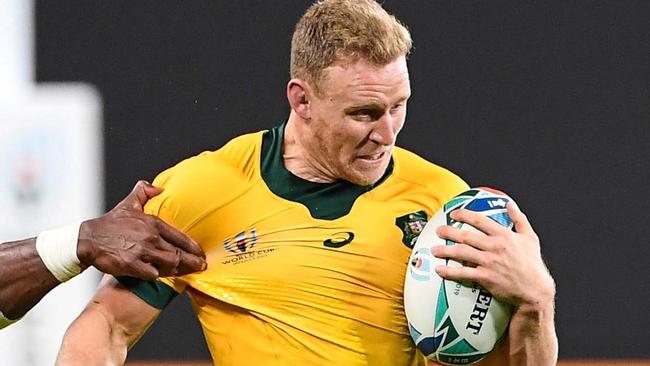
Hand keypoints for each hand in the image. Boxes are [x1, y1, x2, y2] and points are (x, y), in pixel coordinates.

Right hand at [76, 180, 206, 279]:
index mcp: (153, 224)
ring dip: (179, 269)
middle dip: (192, 261)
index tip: (201, 253)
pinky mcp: (132, 265)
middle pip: (179, 253)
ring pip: (169, 264)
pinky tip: (165, 276)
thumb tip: (159, 187)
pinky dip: (160, 276)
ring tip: (187, 272)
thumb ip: (144, 192)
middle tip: (200, 266)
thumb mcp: (129, 204)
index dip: (193, 247)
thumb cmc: (109, 223)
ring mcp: (142, 252)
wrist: (88, 239)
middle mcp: (151, 238)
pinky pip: (153, 274)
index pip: (180, 237)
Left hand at [431, 203, 554, 309]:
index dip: (464, 215)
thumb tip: (510, 204)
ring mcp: (489, 262)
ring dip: (445, 250)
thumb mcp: (530, 238)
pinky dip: (450, 271)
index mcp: (504, 235)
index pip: (480, 221)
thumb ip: (519, 219)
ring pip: (462, 253)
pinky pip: (464, 273)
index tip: (454, 214)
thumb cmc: (533, 264)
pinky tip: (439, 270)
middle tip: (439, 230)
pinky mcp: (486, 277)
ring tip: (434, 250)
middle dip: (449, 232)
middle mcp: (495, 247)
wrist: (535, 290)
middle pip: (466, 236)